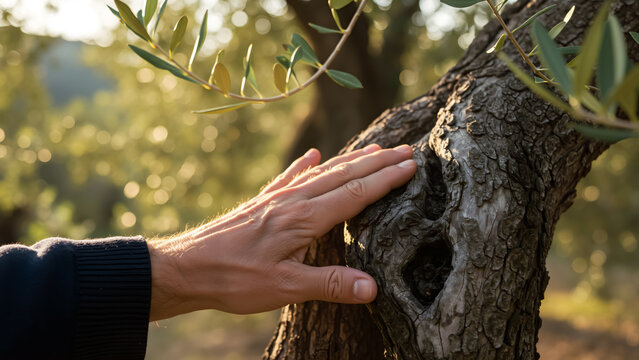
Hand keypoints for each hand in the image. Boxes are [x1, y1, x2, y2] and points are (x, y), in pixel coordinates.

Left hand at [147, 144, 415, 320]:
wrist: (186, 267)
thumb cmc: (233, 278)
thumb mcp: (284, 289)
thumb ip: (330, 284)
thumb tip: (373, 288)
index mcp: (303, 218)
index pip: (355, 193)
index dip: (385, 179)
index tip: (412, 165)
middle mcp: (292, 201)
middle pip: (343, 174)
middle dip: (377, 162)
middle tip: (406, 150)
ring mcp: (276, 199)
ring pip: (321, 172)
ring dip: (351, 160)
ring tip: (374, 149)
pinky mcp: (261, 203)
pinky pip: (290, 177)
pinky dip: (305, 165)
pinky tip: (312, 155)